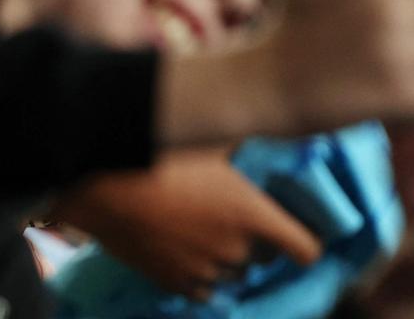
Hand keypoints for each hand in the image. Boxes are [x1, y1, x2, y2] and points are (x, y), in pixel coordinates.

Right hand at [52, 149, 320, 298]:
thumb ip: (244, 144)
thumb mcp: (214, 142)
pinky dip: (202, 276)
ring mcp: (204, 270)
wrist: (104, 187)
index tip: (305, 233)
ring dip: (232, 259)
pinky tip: (191, 252)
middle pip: (269, 259)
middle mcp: (235, 250)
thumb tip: (262, 124)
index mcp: (253, 217)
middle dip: (264, 242)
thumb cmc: (162, 156)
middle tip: (246, 218)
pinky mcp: (173, 282)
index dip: (310, 243)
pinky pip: (202, 290)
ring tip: (213, 231)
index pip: (306, 250)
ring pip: (235, 275)